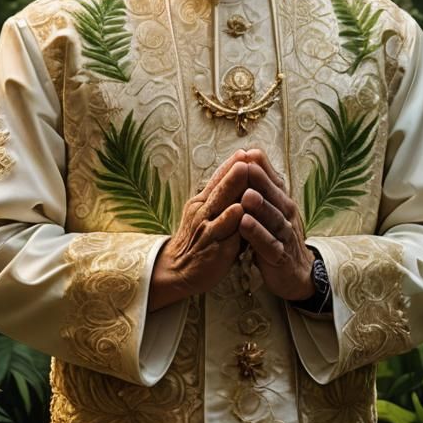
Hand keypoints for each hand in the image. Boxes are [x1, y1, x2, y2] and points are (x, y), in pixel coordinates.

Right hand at [148, 150, 249, 310]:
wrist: (177, 271)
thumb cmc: (199, 242)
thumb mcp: (205, 216)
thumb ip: (221, 200)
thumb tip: (239, 180)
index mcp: (201, 203)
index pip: (217, 180)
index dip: (229, 166)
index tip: (244, 151)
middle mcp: (202, 211)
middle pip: (219, 186)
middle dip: (233, 169)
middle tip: (245, 154)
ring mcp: (206, 228)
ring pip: (221, 203)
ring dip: (232, 186)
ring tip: (244, 170)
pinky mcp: (212, 247)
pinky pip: (221, 230)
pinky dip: (230, 219)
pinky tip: (239, 209)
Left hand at [239, 148, 314, 301]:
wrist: (297, 273)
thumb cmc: (278, 235)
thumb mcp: (273, 208)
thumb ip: (263, 184)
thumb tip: (251, 153)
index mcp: (282, 201)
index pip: (273, 181)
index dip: (261, 168)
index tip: (246, 153)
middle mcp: (286, 215)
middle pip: (274, 196)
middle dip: (261, 181)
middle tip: (247, 167)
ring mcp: (284, 236)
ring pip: (273, 219)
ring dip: (260, 207)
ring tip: (246, 196)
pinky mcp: (280, 256)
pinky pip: (268, 244)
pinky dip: (257, 234)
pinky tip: (244, 225)